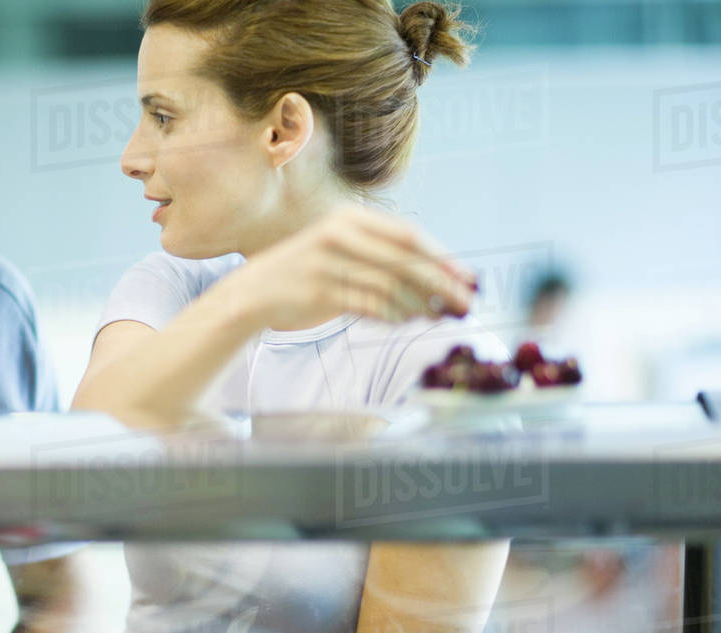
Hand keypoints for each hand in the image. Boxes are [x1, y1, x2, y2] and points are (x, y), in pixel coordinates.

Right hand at [233, 204, 476, 330]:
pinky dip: (392, 316)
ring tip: (435, 316)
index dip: (443, 258)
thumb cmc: (307, 272)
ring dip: (419, 306)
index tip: (468, 278)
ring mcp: (327, 263)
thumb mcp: (342, 249)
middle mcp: (339, 235)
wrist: (254, 291)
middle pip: (405, 261)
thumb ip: (381, 256)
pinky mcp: (319, 291)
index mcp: (350, 218)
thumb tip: (440, 279)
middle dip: (441, 285)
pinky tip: (404, 322)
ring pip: (390, 286)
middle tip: (464, 304)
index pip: (409, 236)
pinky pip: (368, 305)